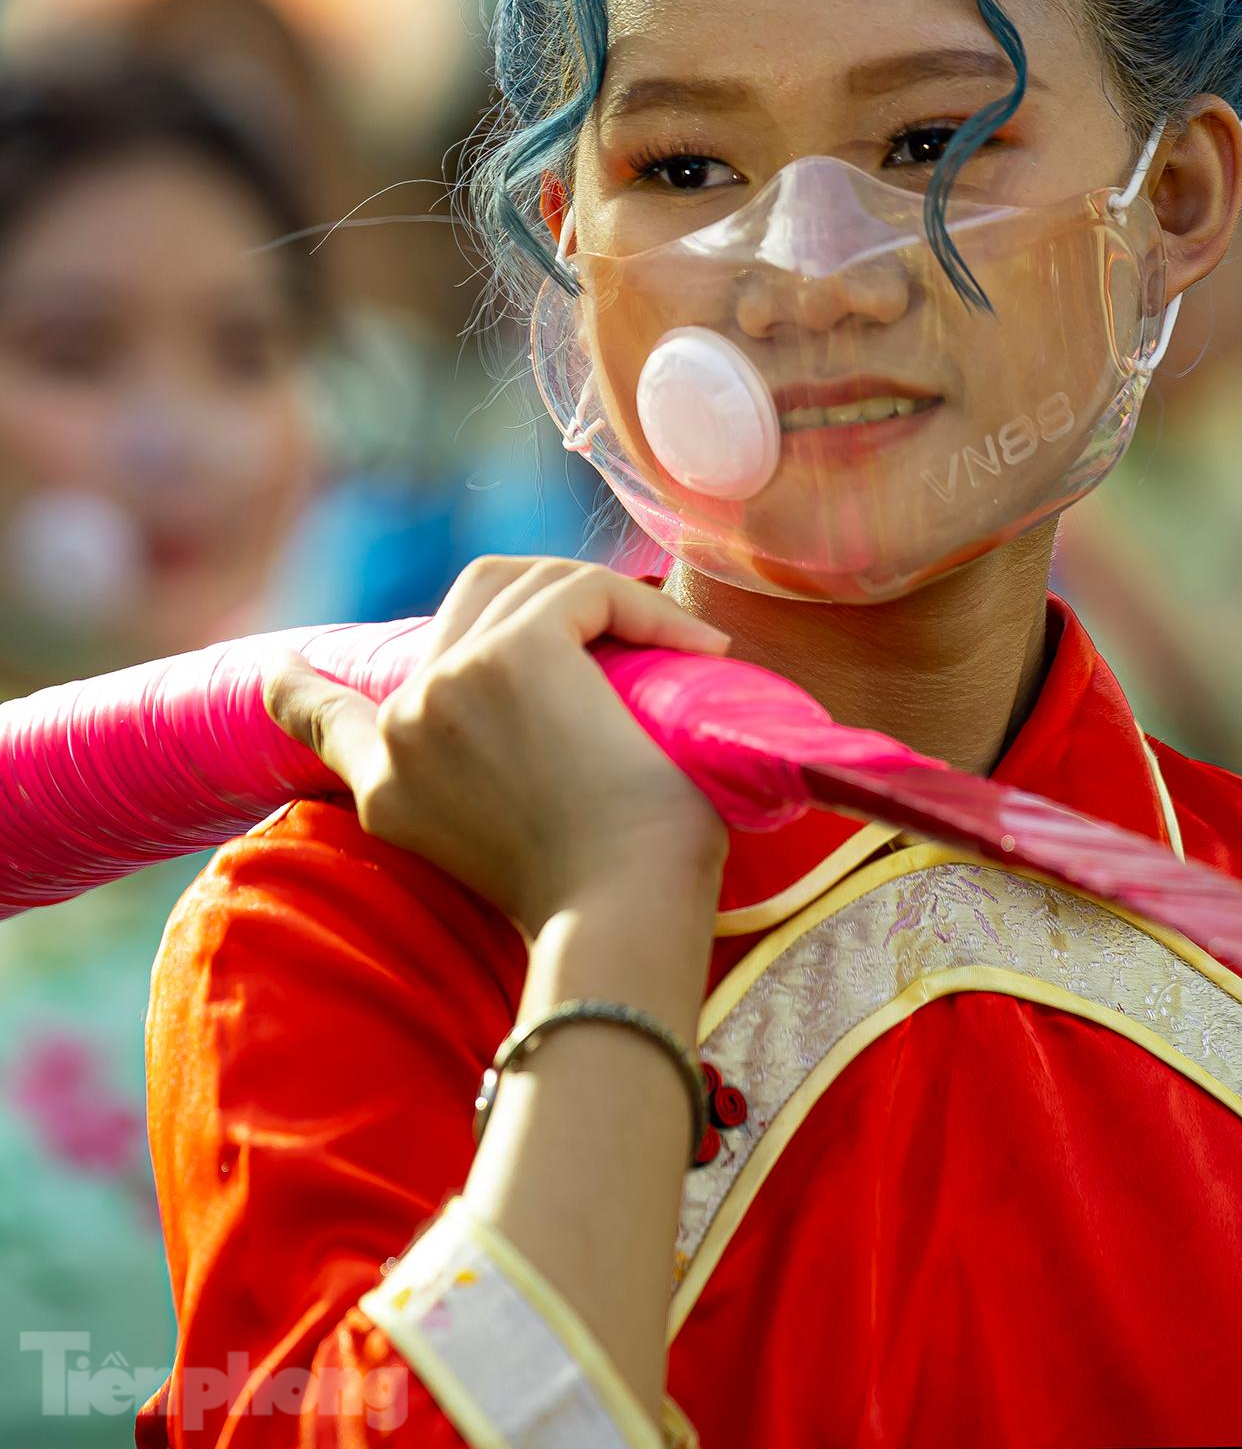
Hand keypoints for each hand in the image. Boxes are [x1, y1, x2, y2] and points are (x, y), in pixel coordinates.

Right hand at [261, 557, 731, 934]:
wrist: (619, 920)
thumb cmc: (605, 904)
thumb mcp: (516, 856)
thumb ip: (491, 799)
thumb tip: (544, 749)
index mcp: (388, 791)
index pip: (325, 717)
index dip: (302, 689)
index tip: (279, 673)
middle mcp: (404, 728)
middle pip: (468, 605)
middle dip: (549, 600)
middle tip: (622, 630)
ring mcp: (450, 683)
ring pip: (531, 585)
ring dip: (611, 604)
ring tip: (683, 650)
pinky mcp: (516, 653)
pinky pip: (589, 592)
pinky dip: (649, 609)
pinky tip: (699, 648)